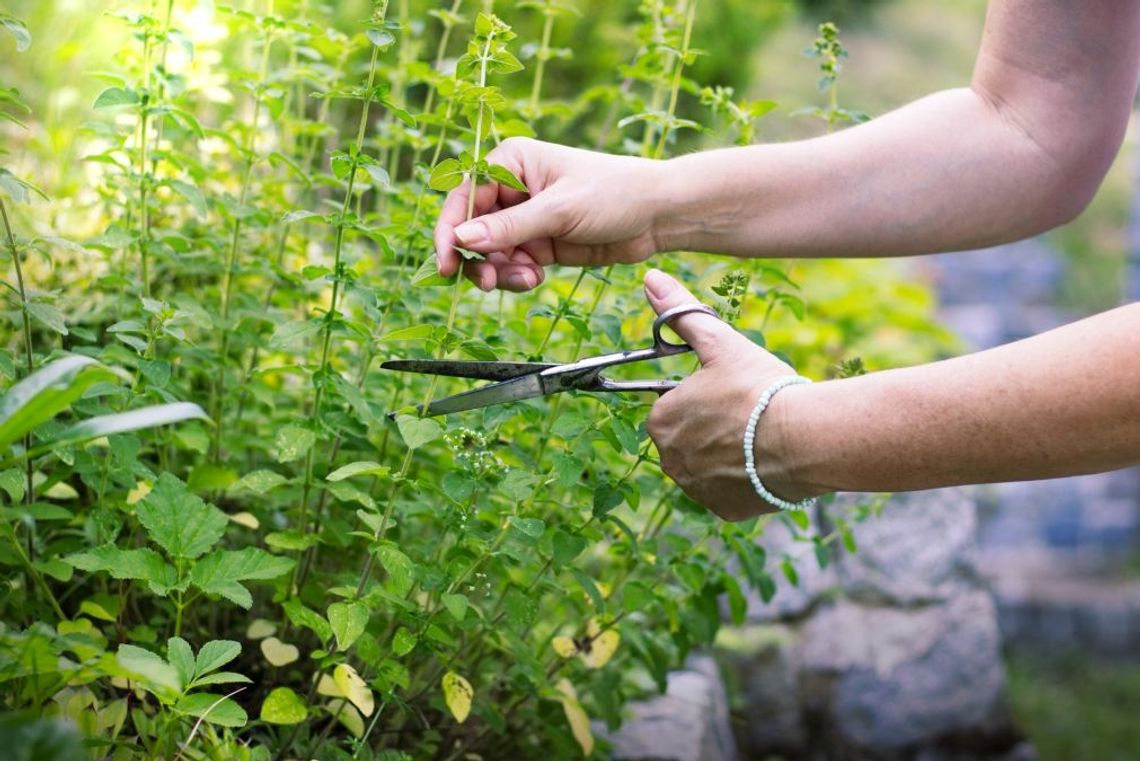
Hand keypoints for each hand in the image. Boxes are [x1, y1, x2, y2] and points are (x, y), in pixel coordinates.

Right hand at [434, 138, 663, 291]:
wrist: (657, 216)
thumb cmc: (613, 193)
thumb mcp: (558, 210)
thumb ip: (509, 227)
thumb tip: (461, 238)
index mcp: (511, 161)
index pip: (464, 196)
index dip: (450, 230)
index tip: (447, 262)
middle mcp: (512, 188)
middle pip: (471, 229)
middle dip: (478, 258)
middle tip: (487, 282)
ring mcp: (525, 219)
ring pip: (490, 253)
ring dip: (500, 271)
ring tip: (527, 279)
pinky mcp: (539, 244)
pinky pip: (512, 265)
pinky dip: (518, 277)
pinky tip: (537, 278)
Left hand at [643, 269, 815, 520]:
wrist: (804, 439)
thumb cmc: (759, 387)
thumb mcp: (720, 343)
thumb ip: (682, 313)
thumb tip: (651, 280)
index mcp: (660, 421)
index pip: (674, 406)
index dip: (703, 398)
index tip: (730, 393)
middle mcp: (669, 460)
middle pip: (689, 438)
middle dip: (713, 428)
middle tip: (748, 414)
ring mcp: (696, 489)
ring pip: (707, 465)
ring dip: (727, 454)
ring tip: (759, 437)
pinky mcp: (724, 510)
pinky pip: (729, 492)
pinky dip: (744, 480)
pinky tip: (765, 464)